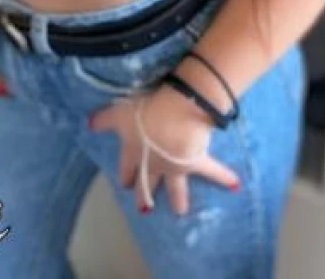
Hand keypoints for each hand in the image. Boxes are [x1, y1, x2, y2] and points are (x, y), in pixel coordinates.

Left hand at [88, 84, 239, 214]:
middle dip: (146, 195)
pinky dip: (224, 177)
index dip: (125, 175)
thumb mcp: (119, 112)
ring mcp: (175, 166)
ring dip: (178, 199)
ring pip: (176, 187)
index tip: (124, 184)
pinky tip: (235, 184)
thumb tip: (89, 124)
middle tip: (145, 209)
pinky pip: (213, 170)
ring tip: (180, 211)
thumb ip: (104, 120)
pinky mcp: (196, 162)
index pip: (127, 168)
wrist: (173, 118)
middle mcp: (153, 164)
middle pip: (149, 183)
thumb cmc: (143, 112)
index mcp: (134, 152)